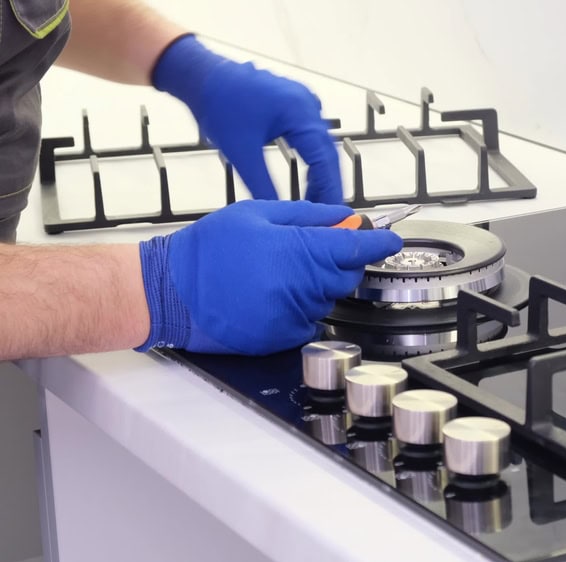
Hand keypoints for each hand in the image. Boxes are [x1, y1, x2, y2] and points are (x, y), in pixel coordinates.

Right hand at [136, 200, 402, 354]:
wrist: (169, 291)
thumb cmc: (208, 250)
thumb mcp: (258, 214)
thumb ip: (309, 215)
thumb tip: (345, 217)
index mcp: (298, 251)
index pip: (356, 247)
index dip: (378, 242)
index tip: (390, 240)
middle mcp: (301, 287)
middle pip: (347, 275)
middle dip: (340, 261)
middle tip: (310, 248)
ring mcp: (293, 316)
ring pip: (328, 298)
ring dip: (316, 284)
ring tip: (276, 272)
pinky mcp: (282, 337)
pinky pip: (309, 320)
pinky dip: (301, 307)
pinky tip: (271, 294)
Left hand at [152, 34, 342, 203]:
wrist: (201, 76)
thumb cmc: (218, 102)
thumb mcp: (241, 152)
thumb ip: (262, 185)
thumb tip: (279, 211)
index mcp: (300, 112)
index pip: (325, 160)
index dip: (330, 189)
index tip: (332, 212)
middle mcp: (307, 105)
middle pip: (327, 154)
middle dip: (327, 185)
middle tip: (326, 213)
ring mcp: (303, 103)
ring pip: (321, 147)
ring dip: (320, 174)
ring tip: (315, 200)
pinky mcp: (295, 106)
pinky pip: (312, 137)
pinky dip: (312, 160)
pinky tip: (307, 178)